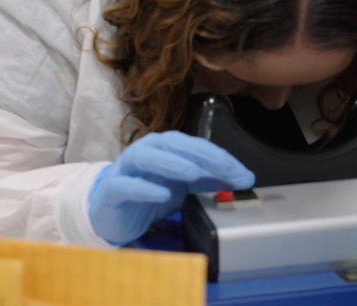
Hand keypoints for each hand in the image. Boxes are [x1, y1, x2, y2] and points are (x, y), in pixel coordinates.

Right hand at [88, 131, 254, 244]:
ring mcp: (127, 168)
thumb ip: (210, 180)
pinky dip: (144, 189)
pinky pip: (126, 185)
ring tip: (193, 173)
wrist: (111, 212)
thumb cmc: (149, 192)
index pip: (197, 146)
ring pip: (147, 158)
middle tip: (226, 169)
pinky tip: (163, 196)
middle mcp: (147, 150)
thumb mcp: (184, 186)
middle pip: (174, 144)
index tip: (243, 174)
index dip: (221, 158)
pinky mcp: (112, 190)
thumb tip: (245, 178)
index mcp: (167, 146)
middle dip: (202, 156)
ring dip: (171, 163)